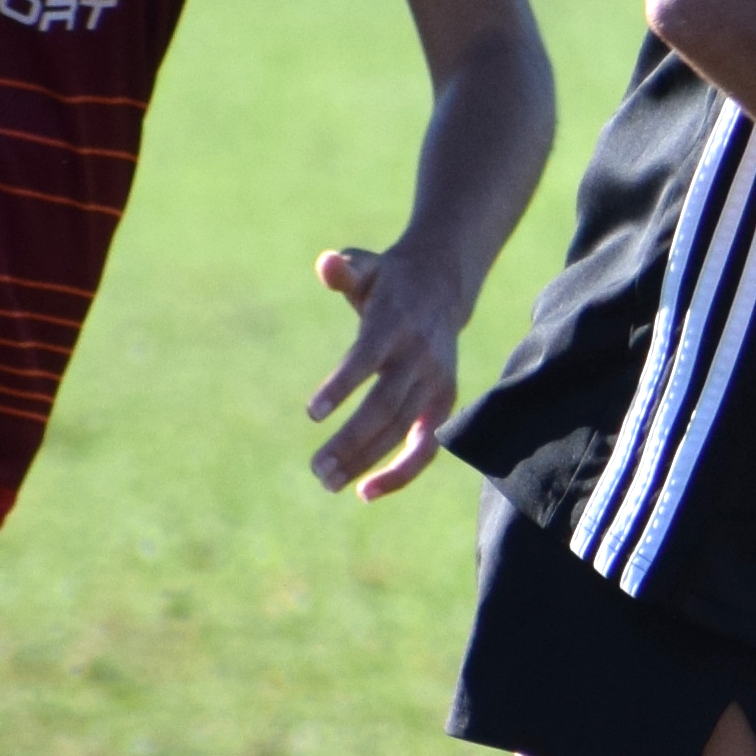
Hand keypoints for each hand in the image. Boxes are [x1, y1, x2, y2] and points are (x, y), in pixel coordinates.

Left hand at [306, 242, 465, 498]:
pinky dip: (401, 473)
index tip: (312, 414)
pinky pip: (426, 447)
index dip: (341, 385)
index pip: (367, 358)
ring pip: (402, 432)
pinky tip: (367, 492)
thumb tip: (327, 263)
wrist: (442, 287)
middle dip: (351, 441)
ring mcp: (436, 383)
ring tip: (327, 482)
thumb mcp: (367, 266)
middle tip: (315, 469)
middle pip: (385, 407)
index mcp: (396, 324)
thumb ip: (345, 269)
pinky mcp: (443, 403)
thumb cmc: (388, 282)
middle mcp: (420, 357)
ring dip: (366, 461)